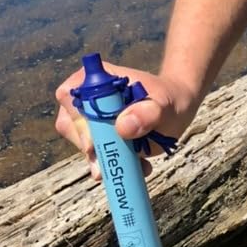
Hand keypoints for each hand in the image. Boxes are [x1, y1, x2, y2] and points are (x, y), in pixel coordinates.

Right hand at [55, 62, 198, 180]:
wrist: (178, 110)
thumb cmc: (170, 99)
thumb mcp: (165, 105)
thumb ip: (148, 113)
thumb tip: (123, 126)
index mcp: (98, 79)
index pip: (69, 96)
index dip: (78, 120)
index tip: (95, 144)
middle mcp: (89, 99)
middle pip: (71, 126)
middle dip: (92, 148)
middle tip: (115, 161)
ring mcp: (93, 120)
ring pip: (83, 145)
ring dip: (106, 161)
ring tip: (137, 163)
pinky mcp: (101, 139)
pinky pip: (97, 158)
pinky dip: (115, 167)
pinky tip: (139, 166)